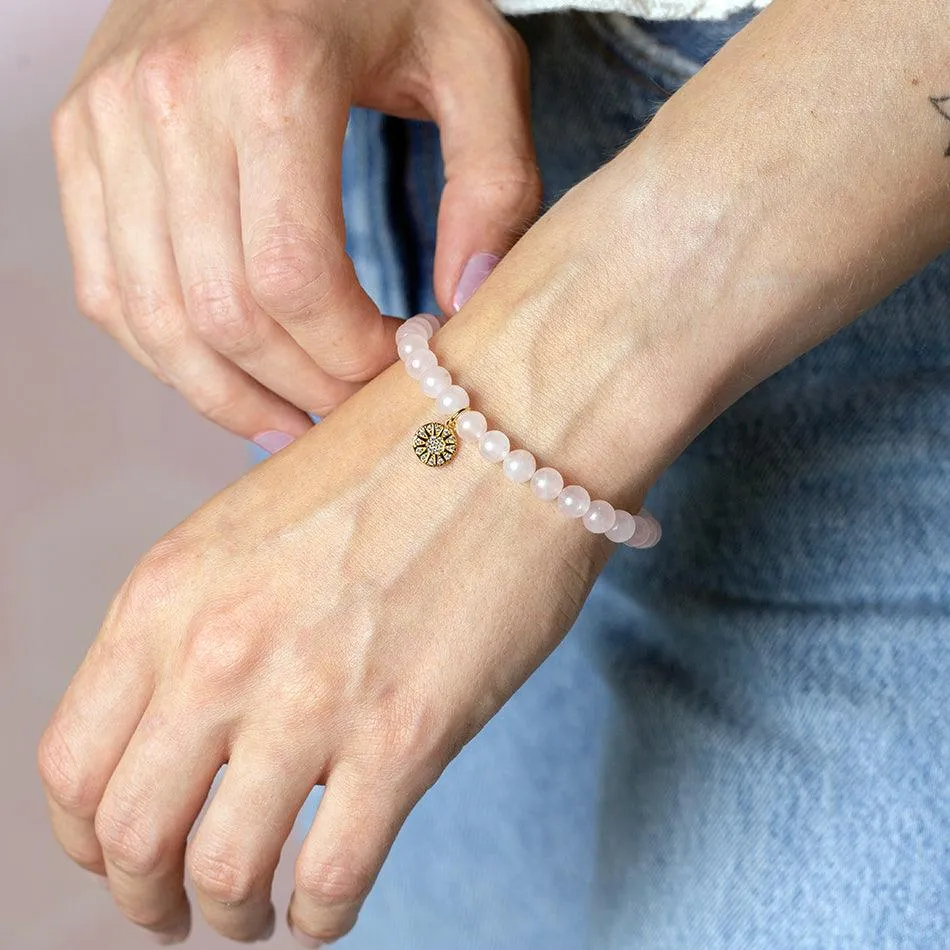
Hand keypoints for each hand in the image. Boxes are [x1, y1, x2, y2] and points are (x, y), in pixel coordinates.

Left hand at [36, 363, 619, 943]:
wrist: (508, 428)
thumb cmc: (392, 465)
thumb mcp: (251, 523)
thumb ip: (201, 620)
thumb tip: (191, 724)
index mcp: (168, 592)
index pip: (72, 761)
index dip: (88, 834)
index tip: (120, 855)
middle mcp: (218, 651)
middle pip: (130, 835)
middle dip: (145, 897)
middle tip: (176, 910)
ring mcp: (310, 698)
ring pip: (221, 876)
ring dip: (229, 918)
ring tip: (251, 917)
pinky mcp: (404, 735)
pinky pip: (332, 879)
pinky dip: (318, 920)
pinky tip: (326, 909)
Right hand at [53, 0, 539, 443]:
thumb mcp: (475, 61)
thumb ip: (494, 182)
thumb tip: (464, 302)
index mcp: (274, 75)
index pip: (296, 280)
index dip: (349, 357)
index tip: (396, 371)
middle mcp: (171, 97)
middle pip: (223, 311)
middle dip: (298, 387)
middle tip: (352, 410)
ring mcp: (110, 120)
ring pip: (153, 316)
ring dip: (227, 395)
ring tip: (291, 423)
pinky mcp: (83, 140)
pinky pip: (107, 288)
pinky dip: (164, 354)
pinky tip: (227, 379)